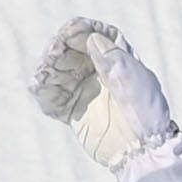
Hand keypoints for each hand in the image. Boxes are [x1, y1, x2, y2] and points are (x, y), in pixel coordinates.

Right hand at [27, 18, 181, 181]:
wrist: (141, 151)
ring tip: (44, 74)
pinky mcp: (74, 113)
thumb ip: (111, 56)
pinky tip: (38, 86)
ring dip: (48, 69)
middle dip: (59, 49)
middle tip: (53, 54)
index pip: (96, 38)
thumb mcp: (131, 79)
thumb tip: (91, 37)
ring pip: (59, 73)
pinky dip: (43, 91)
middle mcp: (100, 75)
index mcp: (119, 63)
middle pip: (72, 52)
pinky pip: (53, 98)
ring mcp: (86, 93)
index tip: (70, 31)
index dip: (81, 30)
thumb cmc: (143, 113)